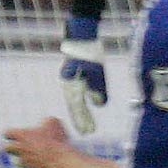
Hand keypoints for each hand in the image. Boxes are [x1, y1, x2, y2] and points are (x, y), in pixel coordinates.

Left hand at [4, 117, 72, 167]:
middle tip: (20, 146)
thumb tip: (46, 122)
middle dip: (12, 148)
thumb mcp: (53, 122)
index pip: (7, 133)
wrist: (59, 159)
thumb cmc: (56, 138)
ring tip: (36, 157)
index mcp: (21, 135)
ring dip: (25, 160)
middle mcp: (19, 149)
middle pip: (7, 149)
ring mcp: (24, 163)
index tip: (16, 133)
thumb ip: (46, 121)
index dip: (11, 133)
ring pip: (18, 162)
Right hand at [58, 17, 106, 134]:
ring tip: (86, 125)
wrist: (80, 34)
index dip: (83, 120)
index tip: (88, 131)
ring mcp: (70, 79)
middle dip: (81, 120)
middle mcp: (68, 83)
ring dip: (81, 113)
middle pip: (75, 106)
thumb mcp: (97, 70)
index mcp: (72, 83)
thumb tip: (99, 104)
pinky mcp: (74, 75)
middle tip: (87, 133)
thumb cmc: (89, 51)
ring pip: (75, 101)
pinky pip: (76, 94)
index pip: (77, 106)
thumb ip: (98, 88)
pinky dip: (81, 103)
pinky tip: (87, 107)